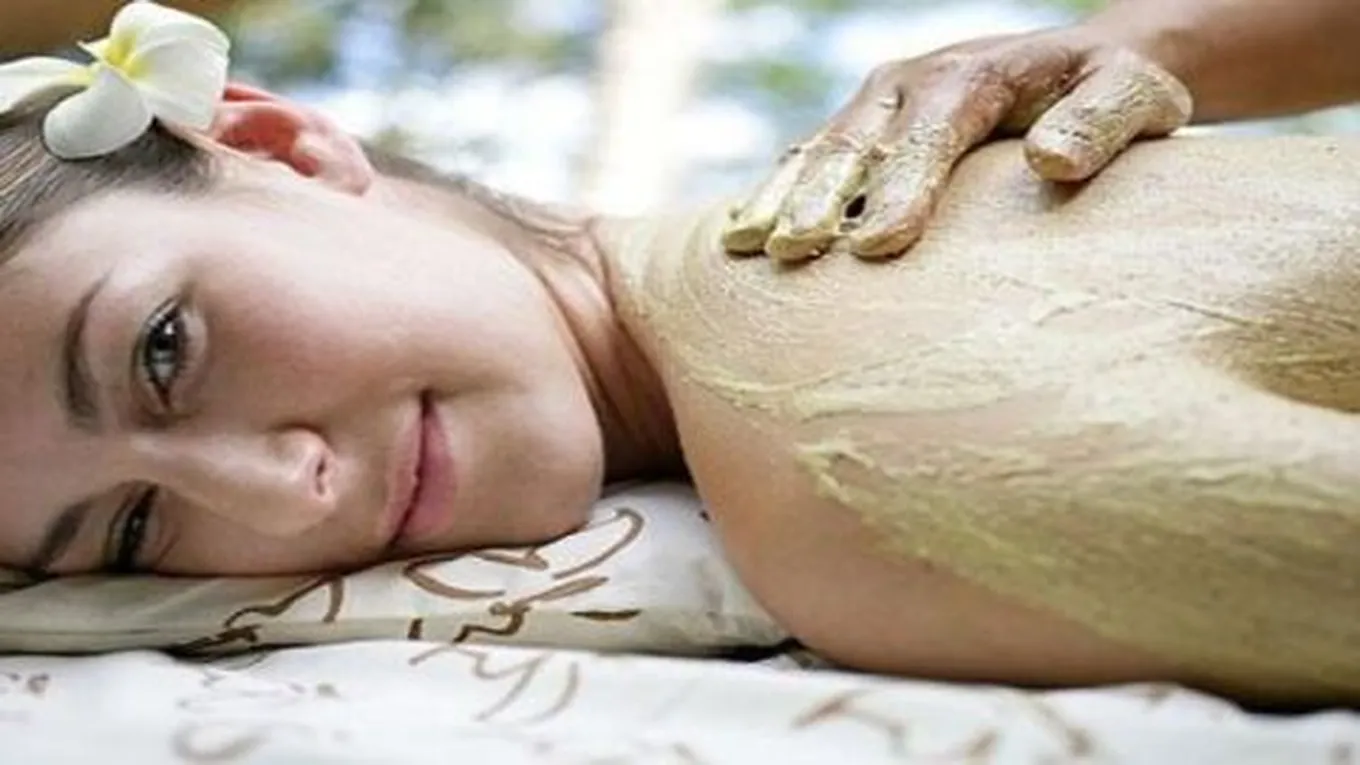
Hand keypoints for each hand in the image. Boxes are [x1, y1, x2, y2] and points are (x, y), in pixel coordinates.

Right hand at [722, 25, 1192, 261]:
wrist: (1084, 69)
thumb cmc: (1114, 93)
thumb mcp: (1133, 98)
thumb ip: (1099, 124)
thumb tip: (1052, 161)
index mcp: (971, 76)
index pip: (930, 135)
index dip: (901, 189)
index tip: (877, 246)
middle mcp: (909, 85)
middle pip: (855, 143)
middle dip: (818, 198)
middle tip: (791, 254)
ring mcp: (878, 107)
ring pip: (818, 151)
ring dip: (779, 197)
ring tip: (743, 248)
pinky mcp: (864, 133)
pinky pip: (809, 160)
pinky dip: (775, 193)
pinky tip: (743, 237)